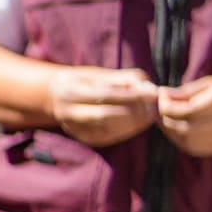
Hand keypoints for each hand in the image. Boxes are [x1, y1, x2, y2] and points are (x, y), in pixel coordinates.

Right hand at [46, 66, 167, 145]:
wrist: (56, 95)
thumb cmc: (86, 81)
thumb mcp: (101, 73)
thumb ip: (126, 78)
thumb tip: (150, 90)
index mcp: (71, 90)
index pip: (105, 94)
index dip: (132, 95)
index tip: (154, 93)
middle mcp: (67, 110)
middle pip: (106, 114)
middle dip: (135, 111)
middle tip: (155, 107)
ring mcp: (73, 127)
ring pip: (107, 128)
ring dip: (134, 123)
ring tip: (151, 115)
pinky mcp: (82, 137)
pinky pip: (108, 136)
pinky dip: (127, 131)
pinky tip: (139, 124)